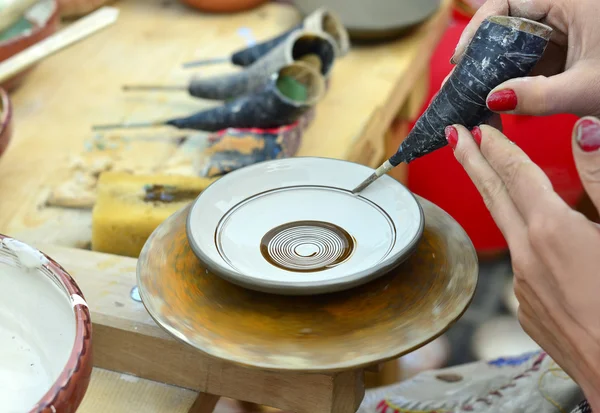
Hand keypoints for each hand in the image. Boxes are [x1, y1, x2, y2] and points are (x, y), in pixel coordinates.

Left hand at [444, 118, 599, 408]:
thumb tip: (584, 131)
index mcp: (552, 230)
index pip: (516, 174)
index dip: (498, 147)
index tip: (478, 127)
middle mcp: (527, 256)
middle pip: (493, 197)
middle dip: (472, 162)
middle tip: (453, 136)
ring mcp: (524, 289)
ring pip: (507, 232)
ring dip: (497, 202)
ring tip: (491, 180)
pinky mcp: (528, 313)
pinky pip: (523, 270)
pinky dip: (526, 248)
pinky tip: (538, 249)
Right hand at [451, 0, 599, 117]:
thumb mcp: (586, 89)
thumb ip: (537, 97)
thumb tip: (493, 100)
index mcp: (572, 2)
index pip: (510, 2)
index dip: (480, 27)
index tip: (462, 57)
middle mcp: (565, 12)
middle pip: (509, 25)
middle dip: (482, 54)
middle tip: (460, 82)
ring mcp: (565, 34)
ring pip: (518, 46)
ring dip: (496, 71)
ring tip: (472, 95)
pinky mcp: (566, 53)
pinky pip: (531, 62)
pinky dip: (514, 80)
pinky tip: (498, 99)